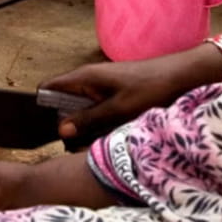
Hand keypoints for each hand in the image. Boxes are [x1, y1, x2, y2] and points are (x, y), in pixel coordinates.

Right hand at [44, 42, 221, 141]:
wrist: (181, 76)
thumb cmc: (150, 88)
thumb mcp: (118, 109)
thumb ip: (88, 119)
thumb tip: (59, 129)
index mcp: (84, 77)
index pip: (49, 88)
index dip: (41, 107)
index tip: (42, 130)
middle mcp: (88, 80)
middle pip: (63, 102)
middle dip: (64, 123)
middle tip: (69, 145)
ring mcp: (101, 87)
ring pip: (80, 109)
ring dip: (82, 126)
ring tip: (86, 145)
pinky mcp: (113, 95)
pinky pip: (96, 110)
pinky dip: (97, 123)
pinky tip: (103, 137)